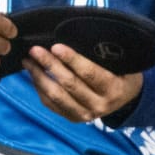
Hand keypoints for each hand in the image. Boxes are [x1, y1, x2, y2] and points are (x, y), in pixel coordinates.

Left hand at [23, 43, 143, 123]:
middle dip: (50, 65)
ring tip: (28, 60)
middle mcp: (99, 105)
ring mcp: (85, 115)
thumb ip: (104, 55)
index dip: (72, 60)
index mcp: (113, 89)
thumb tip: (77, 36)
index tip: (56, 46)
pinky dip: (39, 88)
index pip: (89, 73)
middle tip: (35, 50)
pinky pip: (51, 104)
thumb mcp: (123, 63)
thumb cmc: (123, 73)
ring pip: (56, 96)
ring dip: (39, 77)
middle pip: (70, 85)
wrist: (127, 99)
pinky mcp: (73, 118)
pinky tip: (33, 74)